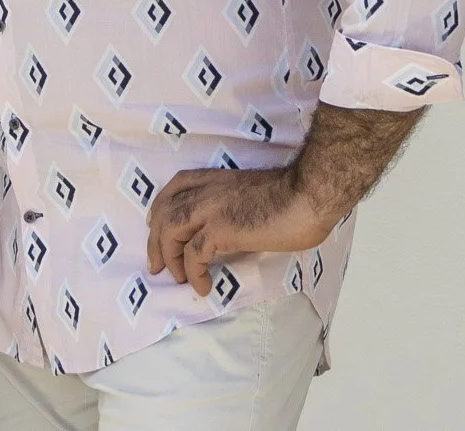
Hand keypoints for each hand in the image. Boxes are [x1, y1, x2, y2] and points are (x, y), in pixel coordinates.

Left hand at [145, 167, 334, 295]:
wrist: (308, 195)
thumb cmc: (293, 196)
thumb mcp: (252, 193)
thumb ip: (235, 204)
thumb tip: (235, 227)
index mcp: (216, 179)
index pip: (176, 186)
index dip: (161, 207)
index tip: (156, 225)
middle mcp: (207, 190)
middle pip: (165, 211)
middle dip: (155, 240)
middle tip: (156, 265)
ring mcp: (211, 208)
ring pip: (171, 231)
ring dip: (169, 257)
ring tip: (177, 278)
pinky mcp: (221, 229)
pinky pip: (194, 254)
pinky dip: (193, 273)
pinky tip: (203, 286)